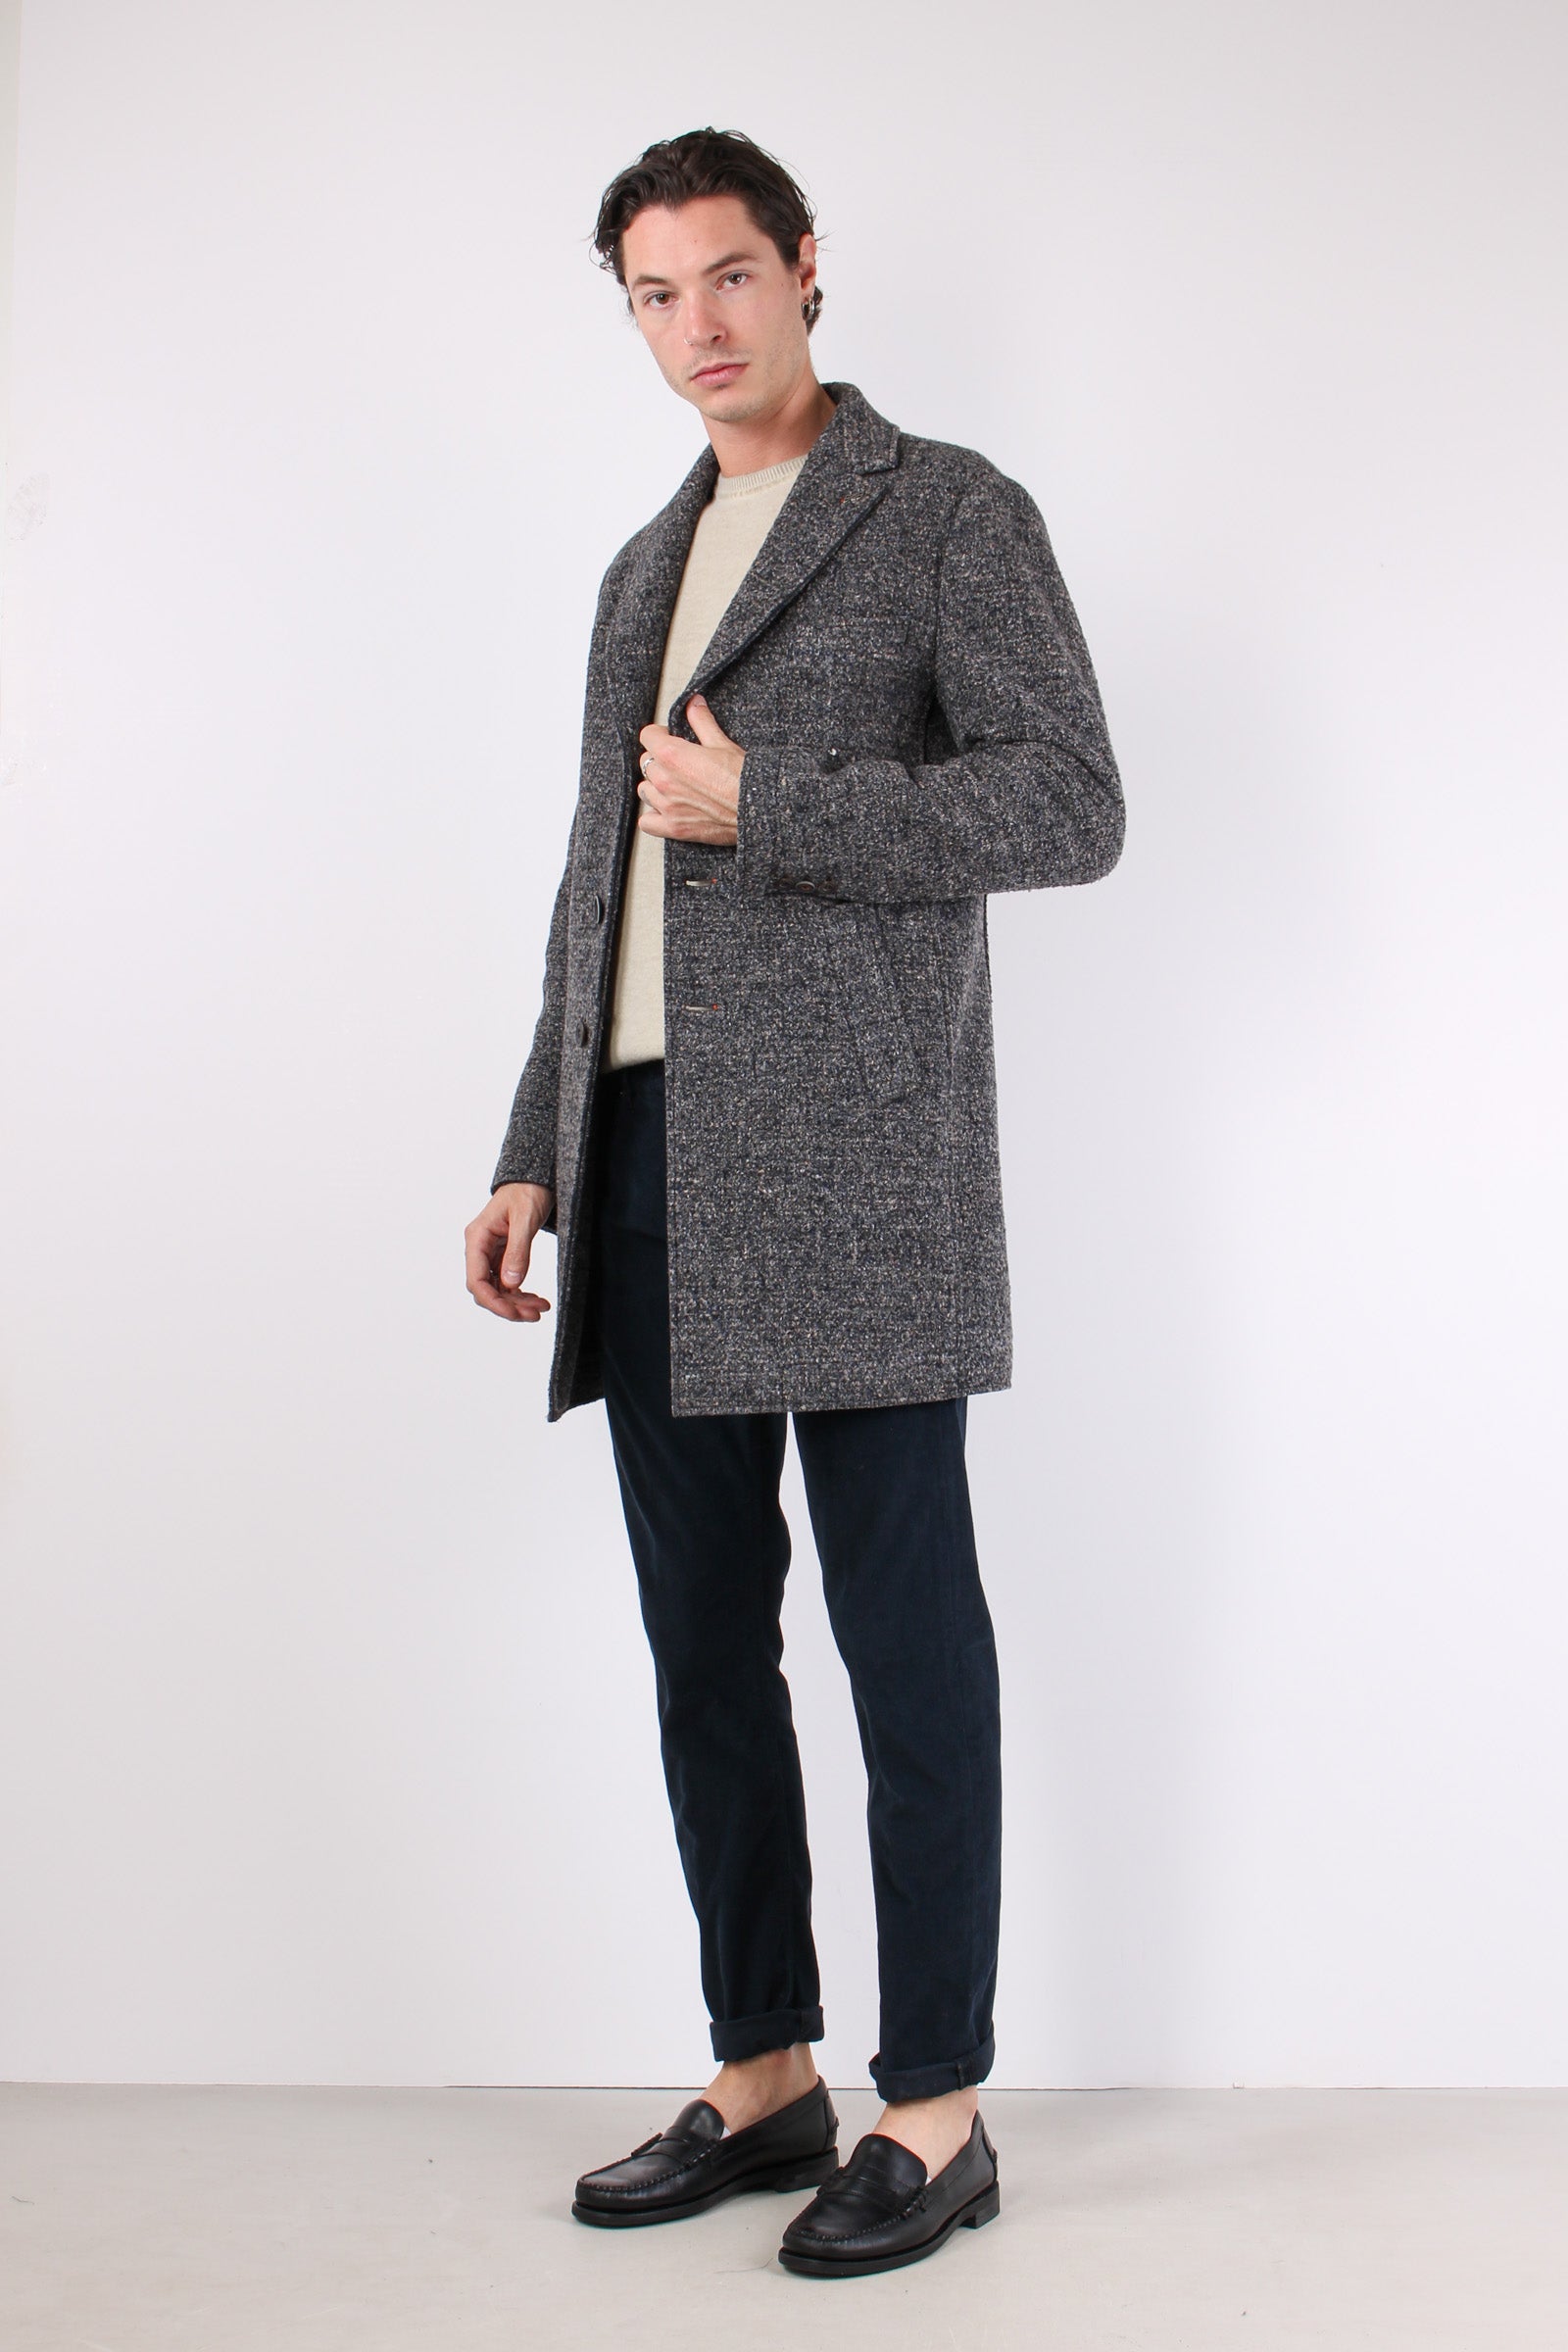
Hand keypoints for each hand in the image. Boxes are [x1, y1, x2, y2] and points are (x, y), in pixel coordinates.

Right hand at [465, 1181, 553, 1321]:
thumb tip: (511, 1284)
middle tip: (535, 1315)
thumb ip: (518, 1251)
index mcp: (477, 1237)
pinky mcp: (502, 1255)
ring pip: (497, 1289)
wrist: (534, 1179)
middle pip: (485, 1289)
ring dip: (517, 1303)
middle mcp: (479, 1248)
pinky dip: (521, 1293)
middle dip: (508, 1306)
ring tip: (541, 1309)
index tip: (515, 1314)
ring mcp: (490, 1253)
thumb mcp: (525, 1219)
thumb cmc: (528, 1191)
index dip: (493, 1302)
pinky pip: (506, 1282)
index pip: (476, 1280)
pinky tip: (537, 1299)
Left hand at [636, 694, 742, 845]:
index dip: (660, 734)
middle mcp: (665, 781)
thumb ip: (701, 721)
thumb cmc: (744, 777)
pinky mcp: (674, 828)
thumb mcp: (722, 743)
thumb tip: (694, 703)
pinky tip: (668, 809)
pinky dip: (654, 816)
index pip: (648, 736)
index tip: (670, 738)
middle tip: (680, 763)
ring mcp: (668, 806)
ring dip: (656, 786)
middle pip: (646, 762)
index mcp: (672, 755)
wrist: (758, 808)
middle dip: (660, 759)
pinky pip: (647, 822)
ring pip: (645, 790)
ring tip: (675, 785)